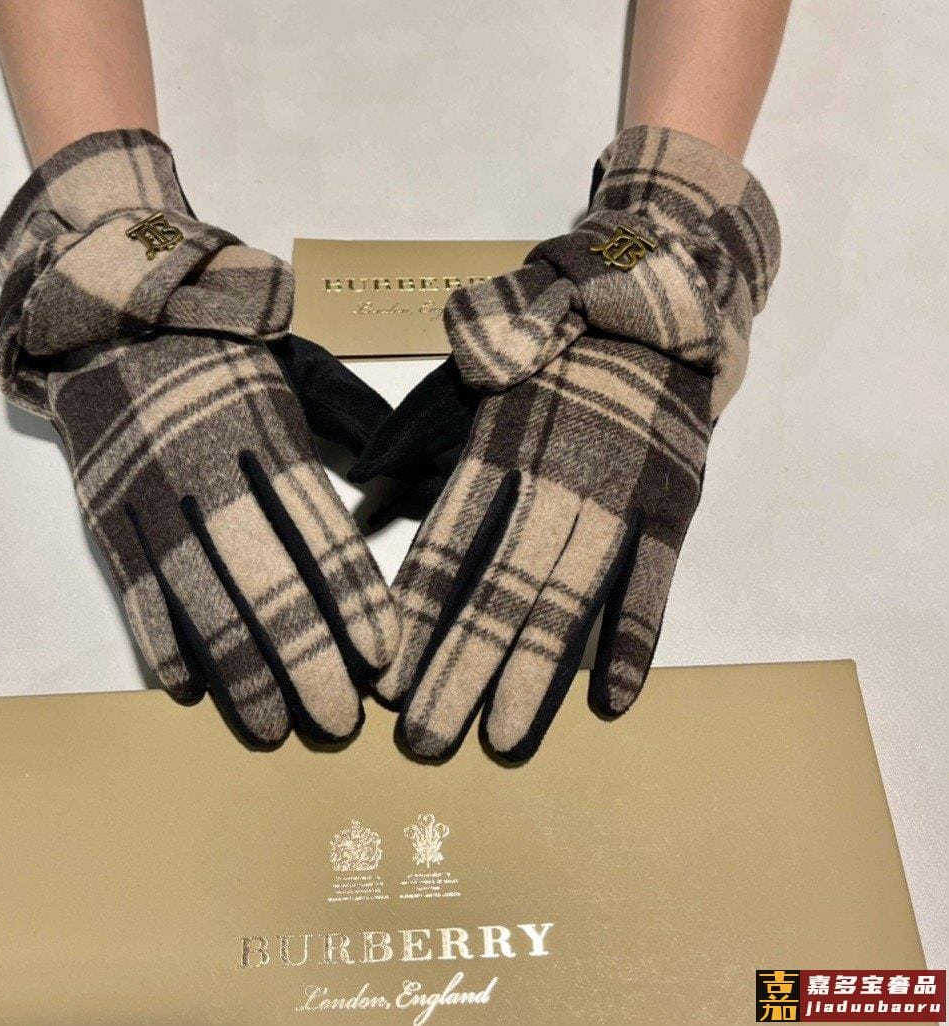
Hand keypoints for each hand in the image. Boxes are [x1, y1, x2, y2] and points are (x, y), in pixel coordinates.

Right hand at [0, 130, 398, 746]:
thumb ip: (351, 420)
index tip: (381, 657)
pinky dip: (156, 637)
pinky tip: (186, 689)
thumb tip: (400, 473)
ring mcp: (151, 491)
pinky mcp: (104, 509)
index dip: (351, 595)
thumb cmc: (221, 350)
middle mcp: (211, 468)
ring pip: (199, 595)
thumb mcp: (298, 369)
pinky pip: (132, 583)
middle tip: (337, 721)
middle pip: (264, 576)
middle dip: (303, 653)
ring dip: (236, 666)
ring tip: (272, 725)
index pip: (320, 529)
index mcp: (270, 434)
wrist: (110, 312)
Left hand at [352, 126, 779, 760]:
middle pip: (502, 588)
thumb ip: (412, 433)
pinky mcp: (676, 504)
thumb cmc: (549, 339)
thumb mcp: (467, 369)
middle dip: (463, 668)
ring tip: (503, 739)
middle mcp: (556, 477)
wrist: (660, 291)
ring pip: (571, 597)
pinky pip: (654, 582)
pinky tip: (611, 703)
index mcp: (497, 444)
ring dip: (537, 673)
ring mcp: (622, 494)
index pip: (445, 546)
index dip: (414, 617)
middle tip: (426, 743)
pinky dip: (633, 640)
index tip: (384, 680)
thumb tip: (359, 492)